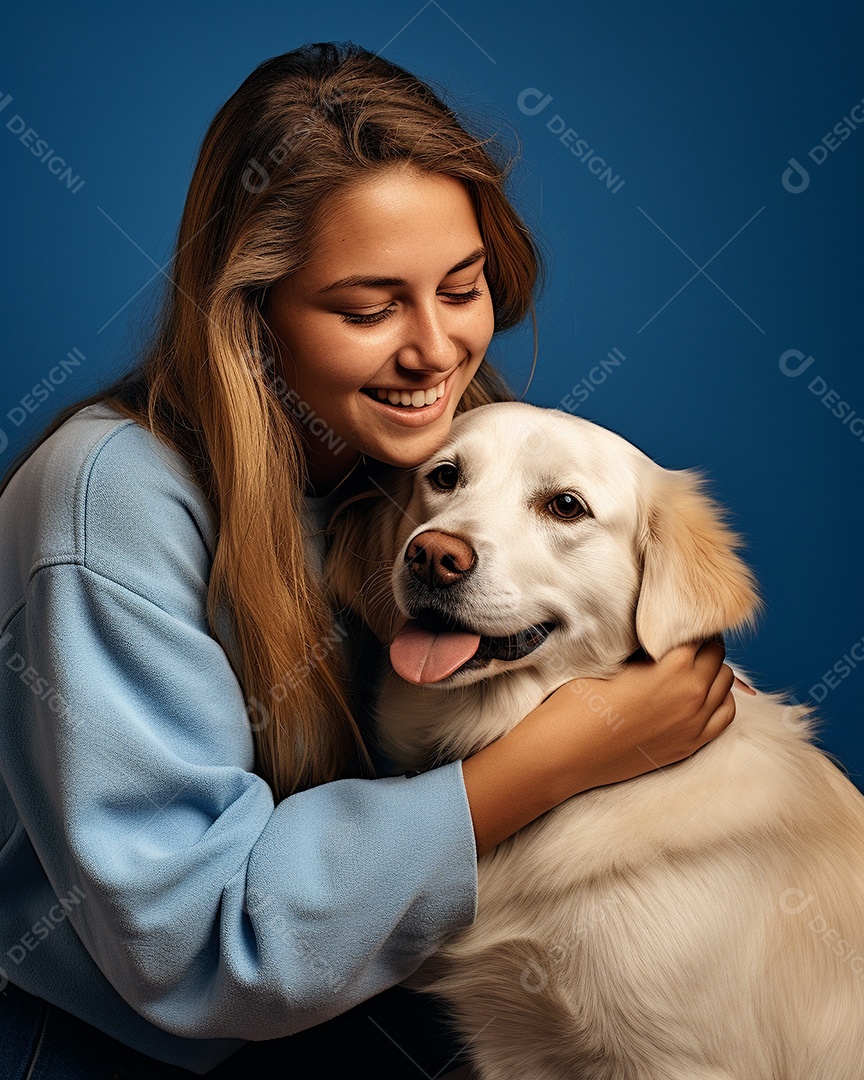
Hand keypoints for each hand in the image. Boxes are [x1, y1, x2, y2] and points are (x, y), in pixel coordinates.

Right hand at [462, 638, 734, 855]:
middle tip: (678, 642)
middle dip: (701, 644)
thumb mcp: (611, 660)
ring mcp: (695, 723)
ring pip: (726, 683)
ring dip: (711, 670)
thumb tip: (661, 636)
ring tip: (687, 667)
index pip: (700, 632)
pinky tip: (698, 695)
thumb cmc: (579, 702)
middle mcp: (693, 694)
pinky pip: (725, 715)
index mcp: (674, 666)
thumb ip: (646, 649)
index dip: (686, 623)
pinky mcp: (689, 745)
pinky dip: (718, 700)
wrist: (564, 752)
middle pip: (717, 654)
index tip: (674, 623)